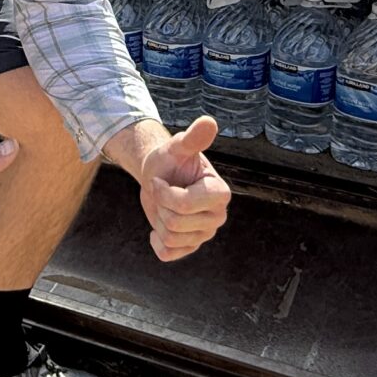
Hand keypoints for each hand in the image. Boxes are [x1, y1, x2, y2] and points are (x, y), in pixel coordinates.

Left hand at [136, 117, 230, 262]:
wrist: (160, 175)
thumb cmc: (169, 160)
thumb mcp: (177, 147)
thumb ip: (193, 138)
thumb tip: (209, 122)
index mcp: (220, 193)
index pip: (183, 204)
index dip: (163, 193)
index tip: (159, 179)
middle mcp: (218, 216)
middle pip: (175, 223)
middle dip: (160, 205)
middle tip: (162, 192)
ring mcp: (205, 234)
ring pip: (170, 238)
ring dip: (158, 219)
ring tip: (164, 205)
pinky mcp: (191, 246)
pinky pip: (168, 254)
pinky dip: (157, 242)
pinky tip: (158, 227)